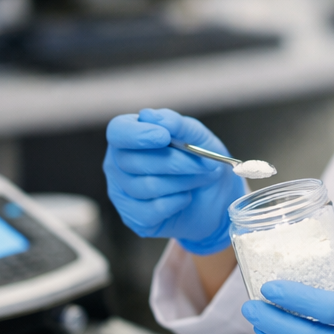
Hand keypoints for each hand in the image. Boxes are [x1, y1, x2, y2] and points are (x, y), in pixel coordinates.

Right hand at [104, 108, 244, 254]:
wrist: (215, 197)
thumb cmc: (200, 161)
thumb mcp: (198, 137)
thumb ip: (176, 124)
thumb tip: (150, 115)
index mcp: (129, 136)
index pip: (118, 132)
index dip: (137, 135)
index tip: (164, 137)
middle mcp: (118, 164)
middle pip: (132, 162)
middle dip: (174, 162)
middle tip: (204, 163)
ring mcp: (122, 193)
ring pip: (144, 186)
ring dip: (181, 182)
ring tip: (200, 178)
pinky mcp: (134, 218)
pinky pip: (151, 211)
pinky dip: (176, 202)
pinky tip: (186, 197)